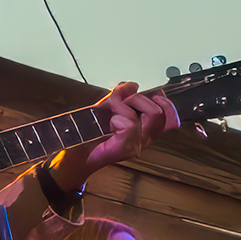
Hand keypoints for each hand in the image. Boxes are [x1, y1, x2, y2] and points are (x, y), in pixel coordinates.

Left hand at [50, 82, 179, 191]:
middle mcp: (143, 140)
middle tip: (119, 104)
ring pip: (148, 115)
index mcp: (142, 132)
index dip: (165, 104)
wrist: (74, 155)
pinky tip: (109, 124)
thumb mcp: (106, 109)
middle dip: (138, 99)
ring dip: (126, 105)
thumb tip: (132, 85)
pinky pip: (131, 123)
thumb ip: (120, 96)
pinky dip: (118, 116)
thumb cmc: (90, 136)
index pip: (166, 118)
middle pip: (157, 112)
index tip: (154, 96)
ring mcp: (135, 146)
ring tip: (111, 113)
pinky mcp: (125, 149)